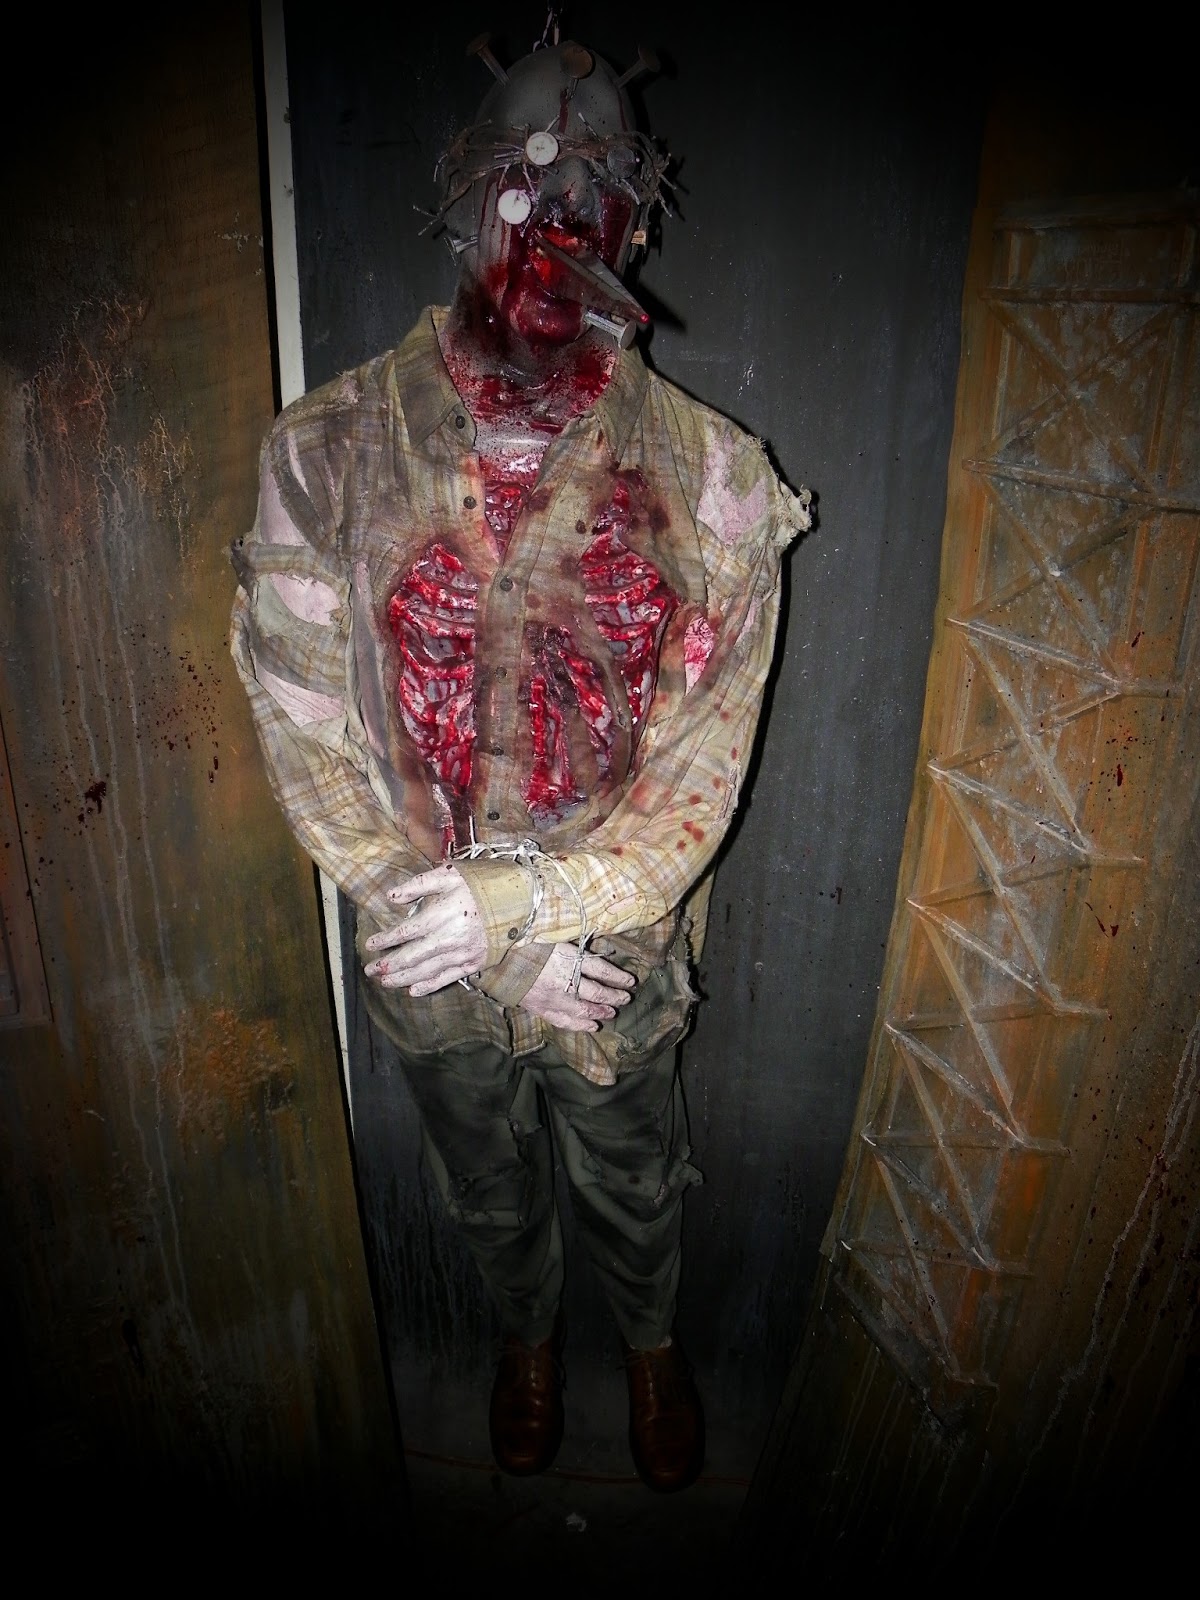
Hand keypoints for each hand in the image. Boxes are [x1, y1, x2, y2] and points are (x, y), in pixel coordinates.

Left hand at [363, 865, 487, 995]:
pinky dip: (429, 986)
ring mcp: (462, 954)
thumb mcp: (451, 875)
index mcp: (442, 914)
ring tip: (385, 982)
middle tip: (370, 970)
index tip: (370, 944)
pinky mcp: (474, 963)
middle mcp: (450, 938)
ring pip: (426, 971)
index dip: (386, 940)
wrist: (520, 901)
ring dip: (403, 978)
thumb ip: (419, 884)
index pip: (406, 932)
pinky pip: (447, 978)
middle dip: (388, 966)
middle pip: (412, 957)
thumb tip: (392, 897)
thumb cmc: (482, 884)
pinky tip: (414, 991)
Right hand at [519, 945, 635, 1032]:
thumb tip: (599, 952)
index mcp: (568, 958)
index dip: (618, 977)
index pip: (602, 970)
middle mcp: (565, 980)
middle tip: (626, 998)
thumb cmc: (526, 942)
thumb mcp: (555, 936)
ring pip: (585, 1009)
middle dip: (614, 996)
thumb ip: (576, 945)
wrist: (497, 959)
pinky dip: (581, 1025)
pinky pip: (565, 1021)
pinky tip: (593, 1026)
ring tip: (613, 1012)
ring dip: (601, 1011)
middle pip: (597, 992)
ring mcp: (553, 997)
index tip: (630, 981)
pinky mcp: (542, 1008)